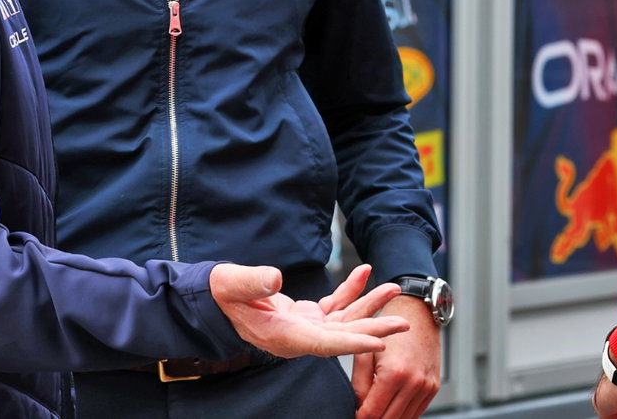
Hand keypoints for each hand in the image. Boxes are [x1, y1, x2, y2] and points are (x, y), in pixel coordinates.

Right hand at [210, 263, 408, 358]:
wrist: (213, 298)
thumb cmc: (219, 293)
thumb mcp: (230, 283)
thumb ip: (252, 281)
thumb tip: (275, 277)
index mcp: (282, 335)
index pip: (323, 344)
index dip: (352, 343)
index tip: (380, 343)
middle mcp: (297, 336)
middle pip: (342, 336)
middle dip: (373, 329)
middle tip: (403, 324)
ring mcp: (303, 327)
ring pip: (343, 320)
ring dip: (368, 305)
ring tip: (393, 288)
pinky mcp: (305, 316)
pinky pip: (334, 305)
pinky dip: (350, 290)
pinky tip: (364, 272)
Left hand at [352, 295, 440, 418]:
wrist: (419, 314)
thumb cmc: (390, 330)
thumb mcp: (366, 353)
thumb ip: (359, 385)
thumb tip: (358, 407)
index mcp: (394, 373)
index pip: (373, 412)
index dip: (360, 418)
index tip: (354, 416)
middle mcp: (414, 382)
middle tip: (363, 415)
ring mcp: (426, 386)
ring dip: (388, 418)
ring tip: (376, 410)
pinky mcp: (433, 387)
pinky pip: (416, 412)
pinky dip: (403, 413)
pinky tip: (391, 406)